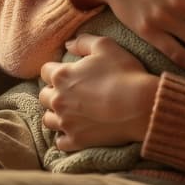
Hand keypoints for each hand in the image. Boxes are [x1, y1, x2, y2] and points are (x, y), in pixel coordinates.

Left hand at [39, 34, 158, 150]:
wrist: (140, 106)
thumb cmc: (124, 73)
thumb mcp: (105, 46)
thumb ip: (83, 42)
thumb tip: (68, 44)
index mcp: (62, 76)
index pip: (45, 71)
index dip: (56, 70)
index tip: (69, 73)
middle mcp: (58, 100)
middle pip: (44, 96)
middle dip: (54, 92)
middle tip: (71, 93)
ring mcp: (66, 122)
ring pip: (48, 119)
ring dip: (56, 115)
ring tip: (71, 112)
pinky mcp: (76, 140)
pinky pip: (60, 142)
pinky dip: (65, 137)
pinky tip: (76, 130)